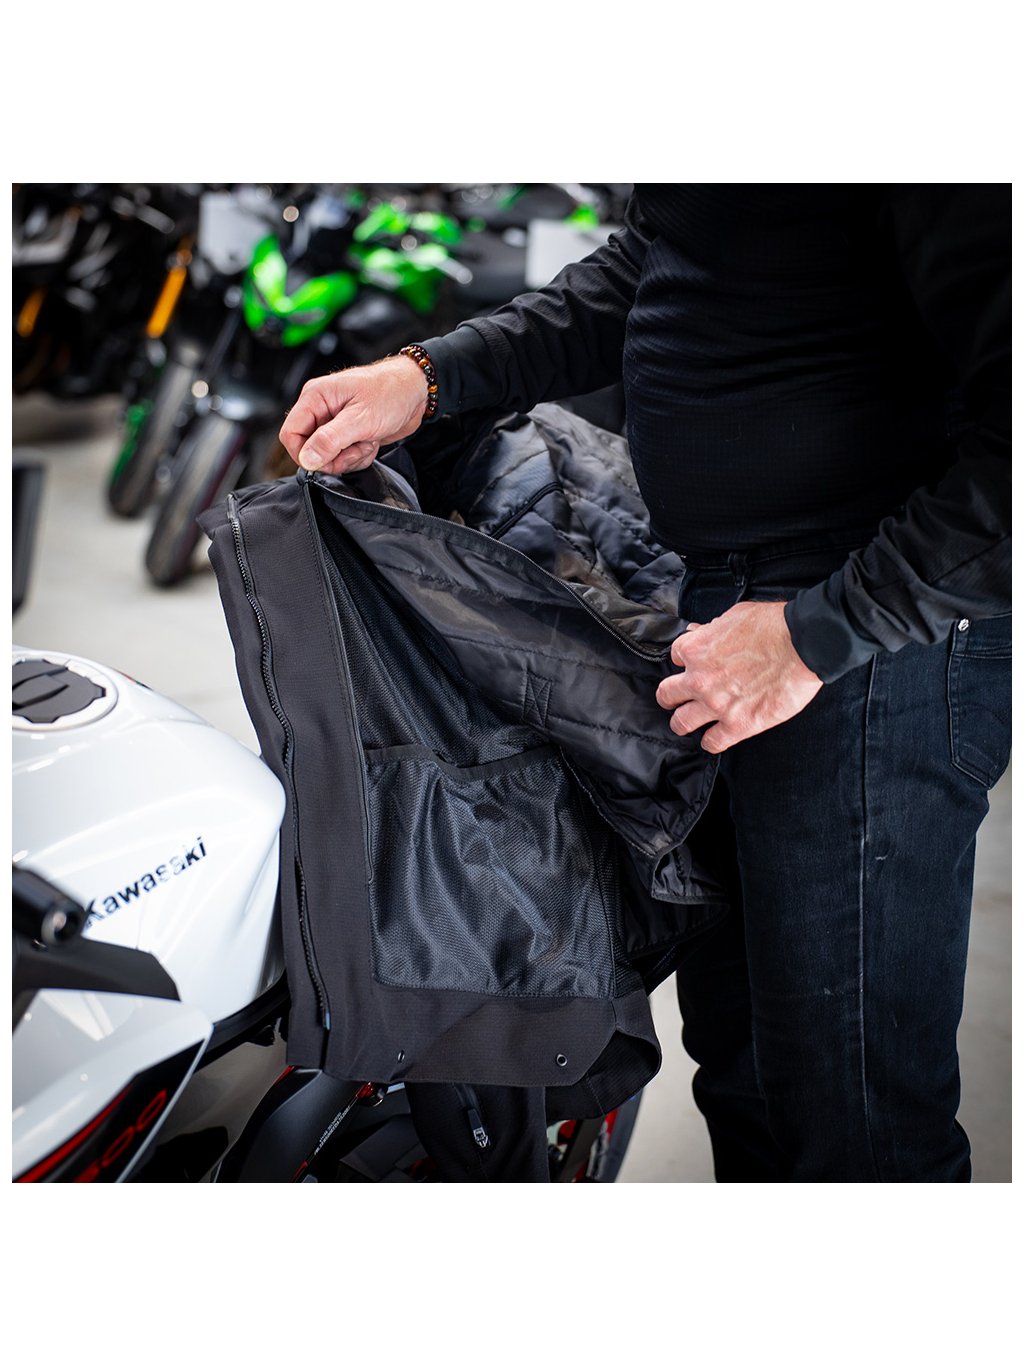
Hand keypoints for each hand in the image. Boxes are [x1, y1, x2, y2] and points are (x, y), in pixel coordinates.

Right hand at [278, 355, 428, 475]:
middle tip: (355, 447)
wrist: (417, 392)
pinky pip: (344, 457)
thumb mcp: (360, 419)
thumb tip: (307, 459)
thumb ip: (330, 440)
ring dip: (350, 457)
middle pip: (309, 449)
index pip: (290, 434)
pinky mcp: (349, 434)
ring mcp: (335, 422)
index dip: (304, 453)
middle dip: (334, 457)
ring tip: (367, 439)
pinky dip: (359, 456)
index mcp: (316, 397)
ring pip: (328, 457)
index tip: (326, 460)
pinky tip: (371, 441)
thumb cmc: (391, 393)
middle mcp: (321, 409)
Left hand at [655, 600, 822, 752]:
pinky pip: (712, 743)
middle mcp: (699, 679)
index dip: (686, 661)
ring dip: (682, 723)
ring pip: (680, 723)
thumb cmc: (773, 626)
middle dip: (670, 696)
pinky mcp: (738, 725)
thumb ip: (712, 628)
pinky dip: (711, 742)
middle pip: (667, 694)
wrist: (802, 645)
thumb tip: (700, 631)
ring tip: (687, 723)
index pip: (675, 657)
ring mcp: (716, 705)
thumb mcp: (734, 615)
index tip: (694, 665)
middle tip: (677, 699)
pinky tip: (715, 738)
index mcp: (696, 649)